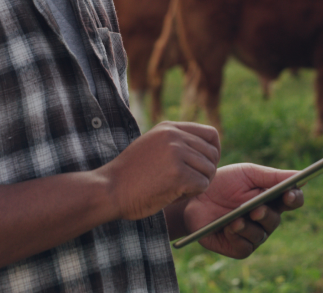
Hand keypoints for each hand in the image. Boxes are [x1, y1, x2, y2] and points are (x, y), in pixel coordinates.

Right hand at [96, 122, 219, 220]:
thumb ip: (176, 143)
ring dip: (198, 184)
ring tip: (177, 189)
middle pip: (213, 153)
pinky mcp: (178, 173)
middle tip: (189, 184)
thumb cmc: (129, 175)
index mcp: (169, 127)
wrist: (109, 189)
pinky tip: (174, 195)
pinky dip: (192, 194)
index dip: (213, 152)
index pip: (211, 134)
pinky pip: (202, 185)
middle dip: (206, 172)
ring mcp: (176, 153)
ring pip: (209, 170)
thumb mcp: (152, 146)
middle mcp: (174, 136)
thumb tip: (209, 150)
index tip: (204, 166)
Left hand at [180, 163, 304, 257]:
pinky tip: (228, 228)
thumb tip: (300, 176)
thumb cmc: (222, 182)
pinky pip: (245, 247)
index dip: (294, 198)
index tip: (289, 194)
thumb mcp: (248, 174)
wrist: (194, 198)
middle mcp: (265, 219)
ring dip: (249, 227)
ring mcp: (252, 234)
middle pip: (276, 220)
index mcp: (272, 199)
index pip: (292, 201)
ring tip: (236, 220)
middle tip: (256, 209)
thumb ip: (273, 176)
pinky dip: (237, 237)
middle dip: (267, 215)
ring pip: (260, 235)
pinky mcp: (237, 247)